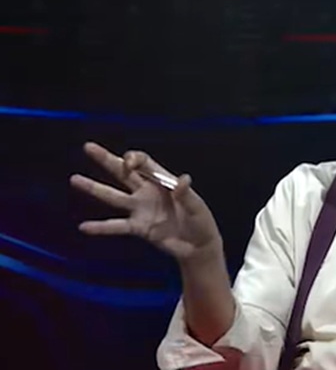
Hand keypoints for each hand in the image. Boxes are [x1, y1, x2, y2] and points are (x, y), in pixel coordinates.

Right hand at [70, 142, 221, 260]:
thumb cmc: (201, 222)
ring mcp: (140, 209)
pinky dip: (101, 227)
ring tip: (75, 179)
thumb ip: (187, 195)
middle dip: (107, 159)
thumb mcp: (197, 207)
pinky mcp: (138, 228)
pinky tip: (84, 227)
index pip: (144, 163)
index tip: (128, 162)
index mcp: (164, 181)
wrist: (198, 247)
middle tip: (88, 147)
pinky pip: (117, 226)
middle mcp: (148, 192)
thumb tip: (183, 179)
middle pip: (124, 172)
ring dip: (94, 188)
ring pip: (114, 196)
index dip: (134, 159)